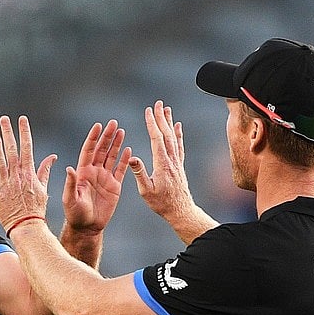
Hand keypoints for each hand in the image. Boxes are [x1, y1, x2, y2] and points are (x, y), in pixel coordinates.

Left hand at [0, 115, 56, 233]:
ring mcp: (6, 183)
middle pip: (12, 149)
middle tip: (3, 119)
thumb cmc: (36, 209)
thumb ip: (45, 170)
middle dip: (8, 132)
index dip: (24, 132)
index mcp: (29, 172)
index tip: (22, 119)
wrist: (27, 226)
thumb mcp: (43, 188)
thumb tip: (52, 157)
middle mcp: (17, 175)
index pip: (27, 147)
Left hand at [62, 120, 130, 234]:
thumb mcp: (70, 199)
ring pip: (112, 157)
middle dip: (107, 136)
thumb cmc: (75, 214)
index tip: (98, 126)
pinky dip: (125, 160)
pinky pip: (121, 170)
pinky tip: (129, 150)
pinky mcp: (115, 186)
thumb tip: (69, 168)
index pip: (88, 150)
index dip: (93, 138)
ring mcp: (105, 178)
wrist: (88, 227)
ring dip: (116, 144)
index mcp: (82, 172)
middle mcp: (94, 172)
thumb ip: (71, 184)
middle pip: (102, 150)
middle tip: (113, 123)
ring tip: (121, 131)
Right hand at [130, 100, 194, 219]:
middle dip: (161, 118)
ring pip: (174, 138)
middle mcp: (171, 160)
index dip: (152, 124)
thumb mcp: (146, 191)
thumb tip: (132, 157)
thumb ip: (140, 173)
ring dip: (169, 122)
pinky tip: (178, 126)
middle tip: (158, 103)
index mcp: (162, 164)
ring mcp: (177, 162)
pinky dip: (179, 134)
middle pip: (167, 134)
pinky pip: (179, 146)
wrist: (181, 211)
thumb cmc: (161, 204)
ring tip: (166, 109)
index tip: (148, 111)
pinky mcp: (179, 166)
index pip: (157, 139)